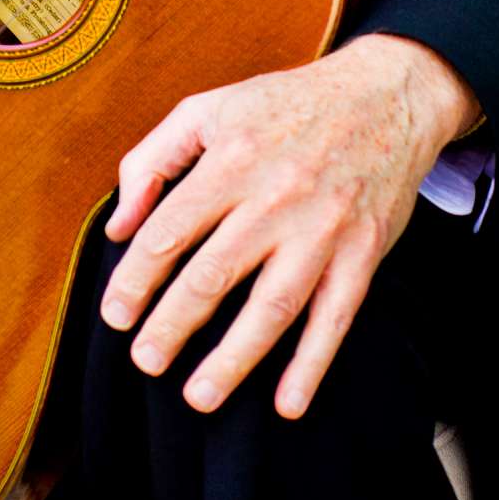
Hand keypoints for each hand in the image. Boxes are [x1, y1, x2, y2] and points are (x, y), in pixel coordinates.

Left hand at [98, 33, 480, 418]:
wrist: (383, 95)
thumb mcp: (208, 109)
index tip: (115, 316)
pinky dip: (313, 364)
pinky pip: (336, 317)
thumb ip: (152, 159)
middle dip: (172, 325)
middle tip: (144, 361)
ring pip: (272, 306)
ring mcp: (322, 228)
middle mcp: (275, 196)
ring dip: (233, 359)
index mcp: (230, 159)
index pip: (168, 231)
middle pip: (213, 275)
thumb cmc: (283, 105)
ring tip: (198, 397)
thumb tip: (119, 225)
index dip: (135, 279)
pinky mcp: (363, 252)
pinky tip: (288, 404)